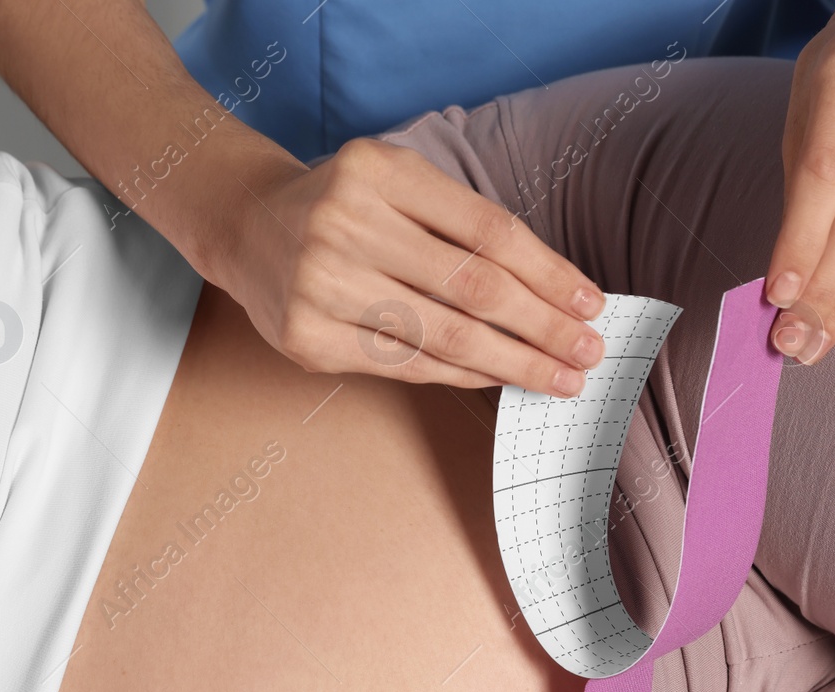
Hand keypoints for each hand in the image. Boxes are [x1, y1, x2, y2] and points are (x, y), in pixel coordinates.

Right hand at [218, 138, 607, 395]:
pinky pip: (406, 364)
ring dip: (514, 363)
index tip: (589, 303)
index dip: (548, 272)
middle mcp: (346, 224)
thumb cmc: (346, 205)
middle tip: (588, 353)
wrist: (245, 224)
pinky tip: (500, 377)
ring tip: (558, 378)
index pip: (488, 231)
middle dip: (543, 327)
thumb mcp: (399, 182)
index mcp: (379, 171)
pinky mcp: (307, 338)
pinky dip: (463, 374)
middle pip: (474, 288)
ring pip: (444, 336)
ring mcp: (321, 284)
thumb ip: (464, 224)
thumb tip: (554, 292)